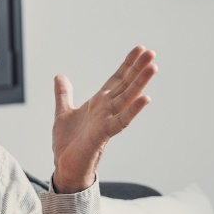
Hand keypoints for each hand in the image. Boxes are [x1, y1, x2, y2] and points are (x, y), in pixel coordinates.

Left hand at [51, 46, 156, 192]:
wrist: (64, 165)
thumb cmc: (68, 143)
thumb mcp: (63, 112)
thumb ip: (64, 94)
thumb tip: (60, 76)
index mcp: (99, 103)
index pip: (117, 79)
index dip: (127, 64)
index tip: (139, 48)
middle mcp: (106, 109)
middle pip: (126, 85)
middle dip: (138, 68)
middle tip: (152, 52)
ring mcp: (107, 121)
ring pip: (127, 98)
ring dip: (140, 83)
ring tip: (153, 67)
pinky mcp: (104, 134)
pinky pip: (121, 121)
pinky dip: (133, 110)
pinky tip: (145, 98)